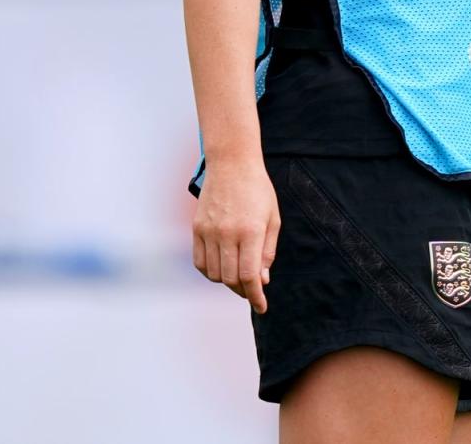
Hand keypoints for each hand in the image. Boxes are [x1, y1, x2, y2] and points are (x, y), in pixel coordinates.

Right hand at [192, 158, 280, 312]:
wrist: (232, 164)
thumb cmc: (258, 190)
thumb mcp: (273, 219)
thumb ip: (267, 251)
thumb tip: (262, 280)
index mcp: (250, 231)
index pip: (249, 276)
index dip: (255, 296)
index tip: (261, 306)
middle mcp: (227, 233)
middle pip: (230, 279)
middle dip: (243, 291)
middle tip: (251, 290)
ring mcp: (209, 231)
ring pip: (214, 274)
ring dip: (227, 282)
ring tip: (237, 277)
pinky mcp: (197, 228)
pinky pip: (200, 262)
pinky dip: (210, 272)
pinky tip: (221, 268)